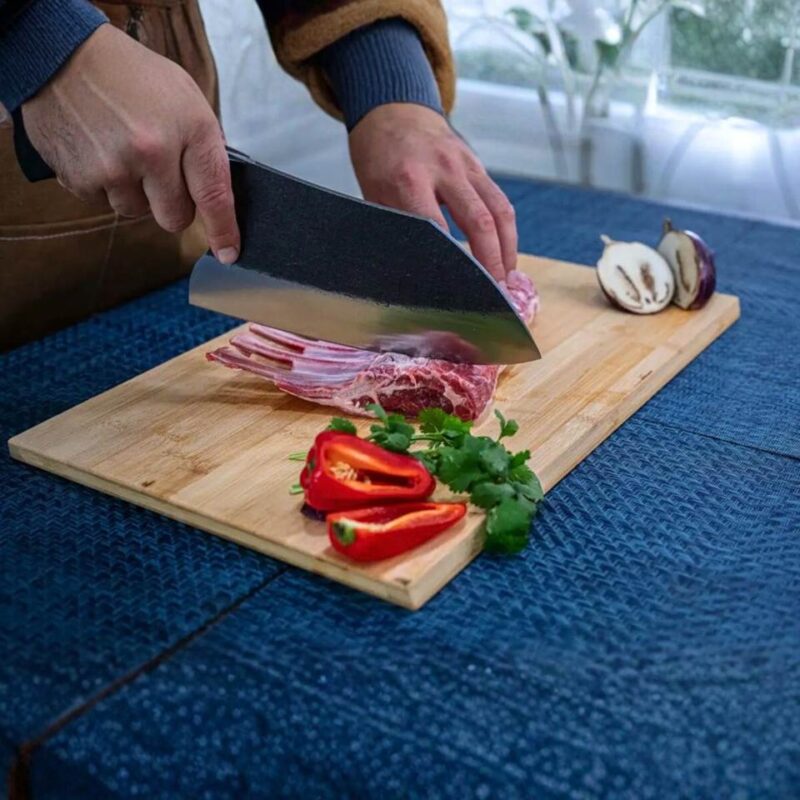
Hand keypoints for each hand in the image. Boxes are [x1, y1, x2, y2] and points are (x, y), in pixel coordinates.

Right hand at [22, 24, 239, 262]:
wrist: (60, 52)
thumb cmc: (131, 75)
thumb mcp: (185, 97)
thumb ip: (202, 147)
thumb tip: (215, 196)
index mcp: (191, 129)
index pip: (214, 196)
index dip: (223, 231)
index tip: (229, 253)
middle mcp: (155, 152)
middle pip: (175, 218)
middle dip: (171, 205)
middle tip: (158, 172)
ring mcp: (115, 168)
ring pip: (137, 212)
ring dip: (134, 193)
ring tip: (121, 151)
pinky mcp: (81, 178)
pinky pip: (103, 203)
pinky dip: (102, 184)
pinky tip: (97, 149)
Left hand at [348, 104, 516, 280]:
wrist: (393, 111)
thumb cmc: (378, 160)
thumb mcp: (373, 195)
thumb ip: (394, 229)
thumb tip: (406, 274)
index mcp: (409, 180)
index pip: (438, 230)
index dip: (451, 263)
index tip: (457, 291)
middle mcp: (443, 170)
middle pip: (479, 221)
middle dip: (492, 262)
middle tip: (495, 292)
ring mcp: (465, 165)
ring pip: (500, 211)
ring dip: (508, 248)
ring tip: (507, 278)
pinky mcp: (478, 165)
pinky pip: (500, 201)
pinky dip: (506, 231)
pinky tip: (504, 254)